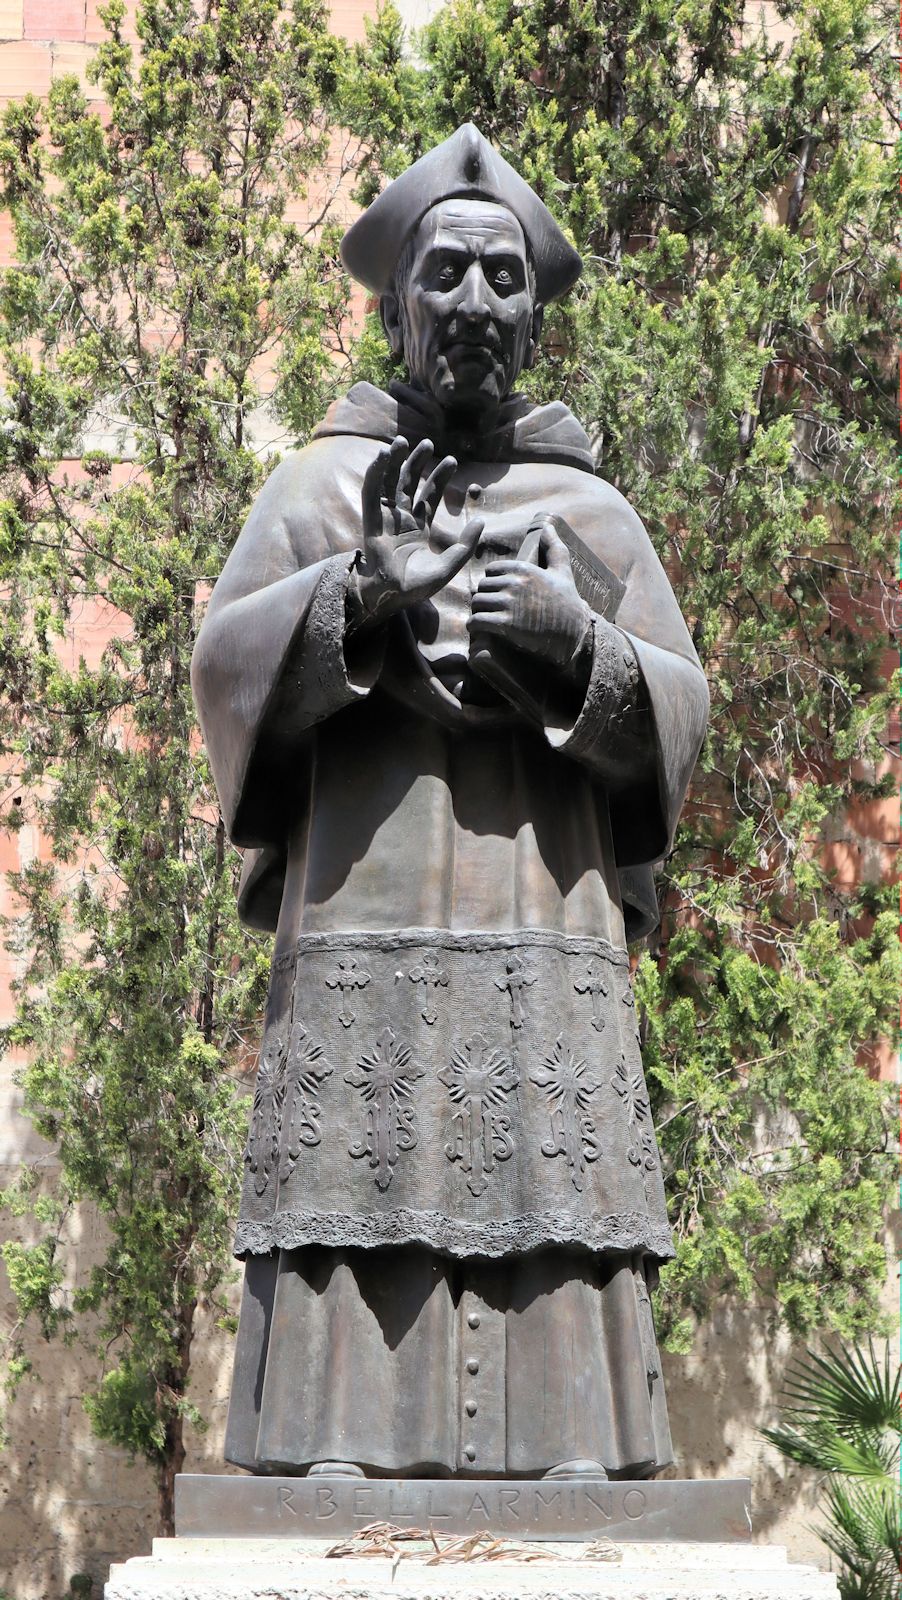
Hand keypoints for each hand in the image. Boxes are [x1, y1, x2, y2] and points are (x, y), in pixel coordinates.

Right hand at [349, 435, 483, 626]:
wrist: (393, 597)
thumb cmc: (417, 587)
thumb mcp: (449, 566)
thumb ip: (465, 545)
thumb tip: (480, 522)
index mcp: (418, 529)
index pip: (428, 496)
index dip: (439, 478)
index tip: (452, 461)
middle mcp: (400, 521)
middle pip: (407, 484)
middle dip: (417, 463)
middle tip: (428, 443)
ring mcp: (385, 519)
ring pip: (388, 484)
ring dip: (394, 462)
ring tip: (403, 441)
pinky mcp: (371, 522)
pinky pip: (371, 493)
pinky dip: (375, 474)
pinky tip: (382, 456)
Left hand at [467, 519, 591, 670]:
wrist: (575, 633)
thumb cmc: (568, 601)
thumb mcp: (562, 570)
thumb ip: (553, 546)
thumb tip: (548, 526)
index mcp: (523, 569)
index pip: (491, 571)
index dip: (493, 583)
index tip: (498, 594)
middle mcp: (515, 583)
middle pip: (482, 587)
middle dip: (485, 597)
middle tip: (490, 609)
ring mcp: (510, 603)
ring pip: (477, 602)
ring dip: (478, 612)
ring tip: (485, 619)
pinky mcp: (506, 625)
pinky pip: (477, 621)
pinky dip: (474, 626)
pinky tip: (479, 629)